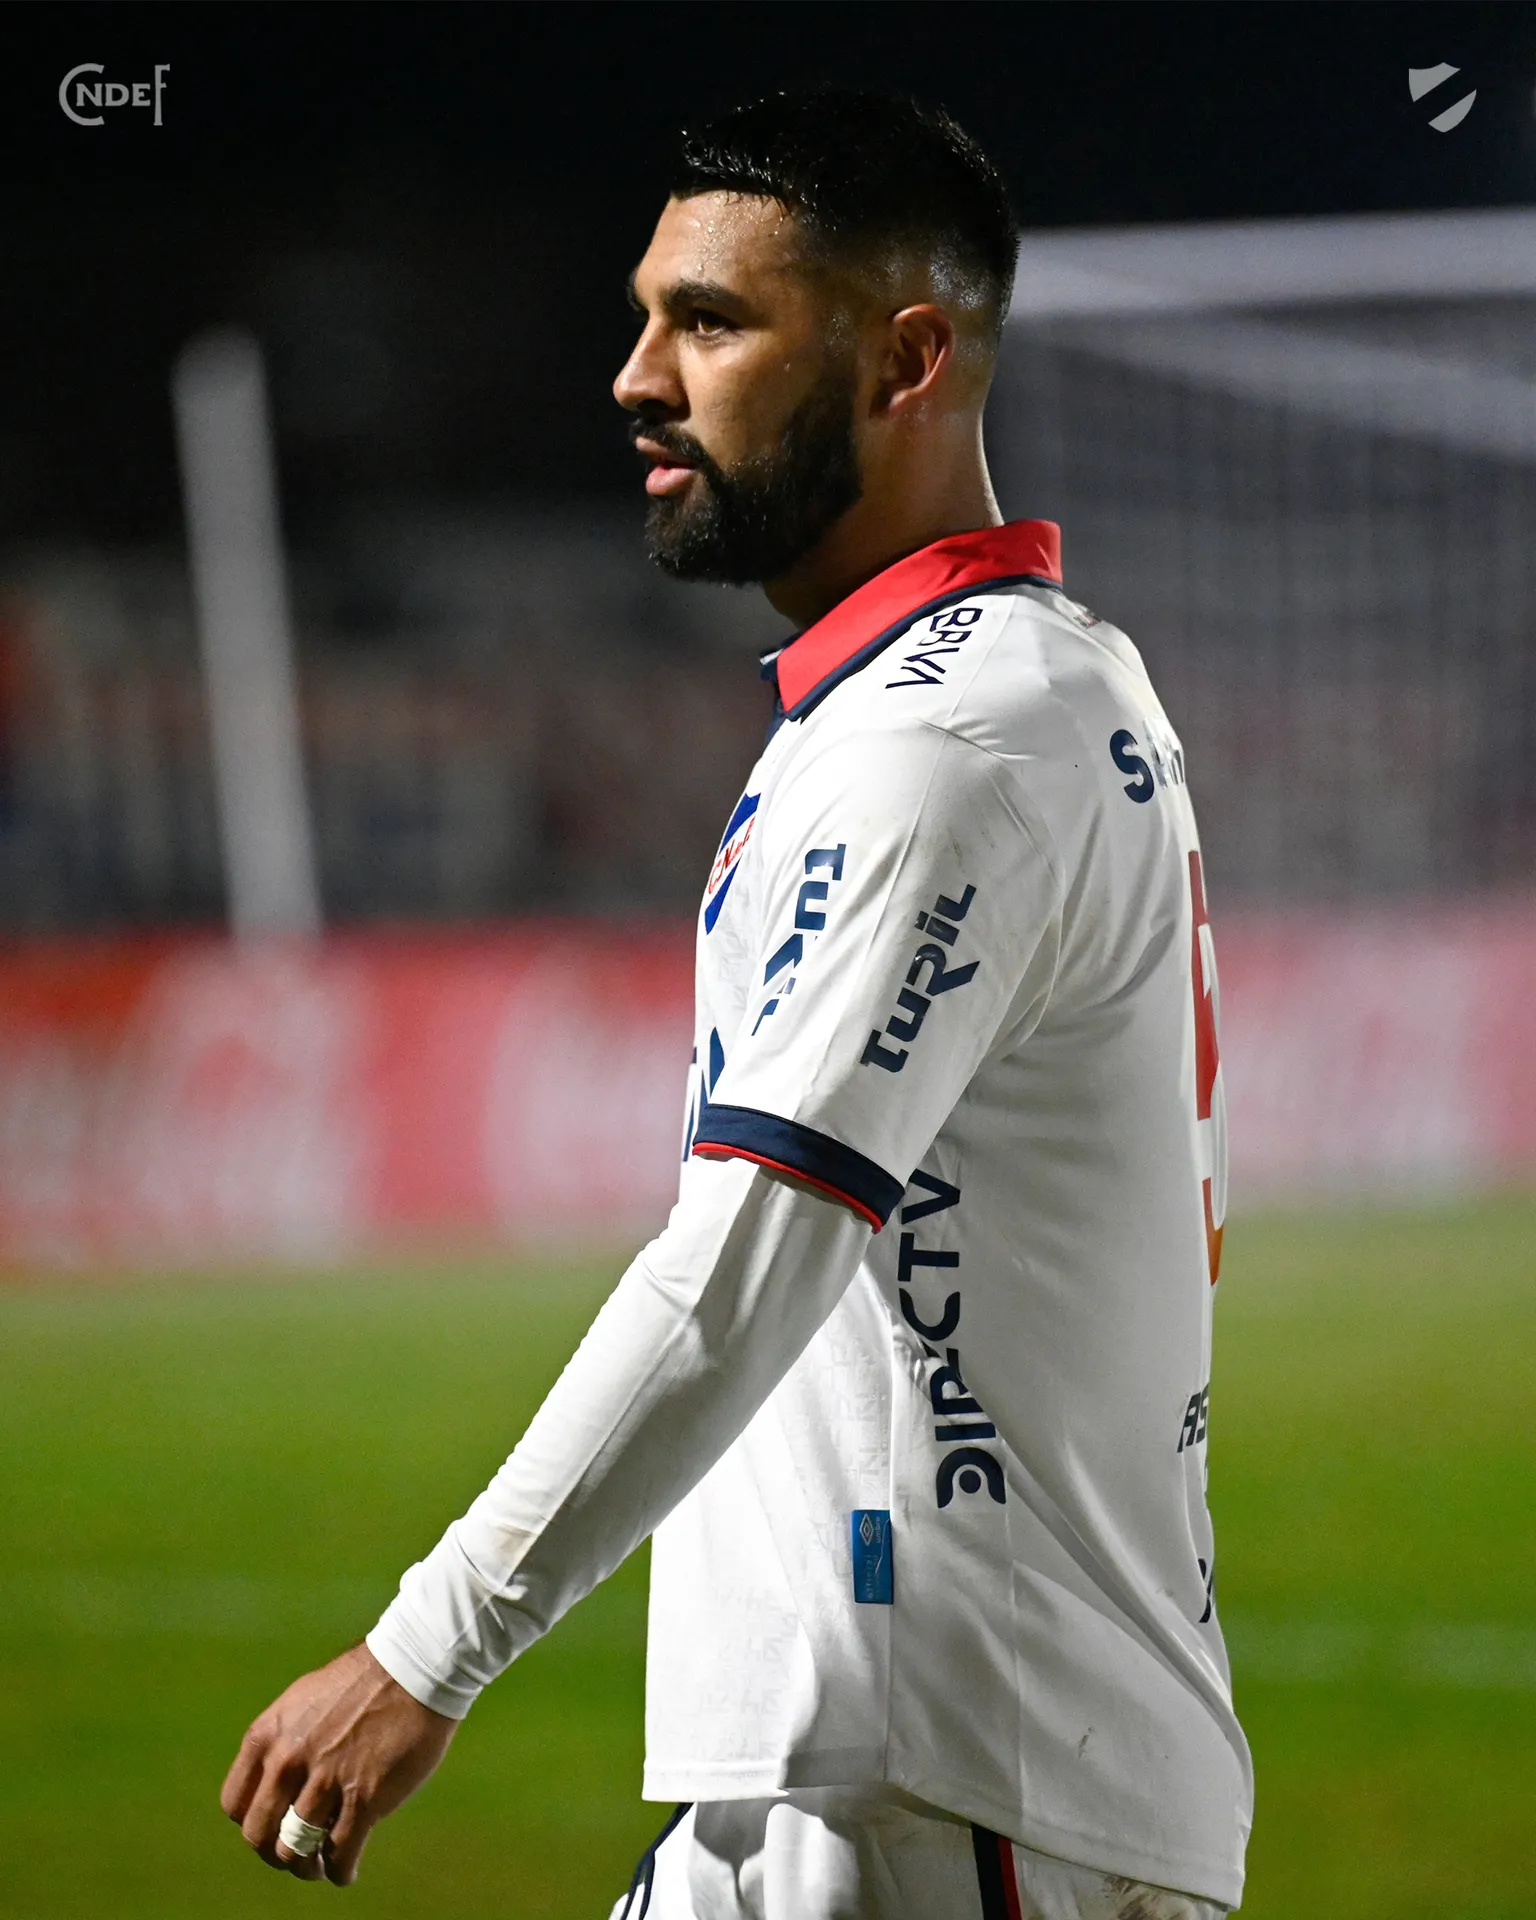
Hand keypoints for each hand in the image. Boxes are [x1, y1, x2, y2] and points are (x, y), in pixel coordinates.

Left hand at [220, 1642, 457, 1884]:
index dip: (252, 1823)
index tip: (271, 1827)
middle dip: (275, 1853)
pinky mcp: (364, 1798)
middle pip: (259, 1837)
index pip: (235, 1805)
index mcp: (268, 1734)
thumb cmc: (363, 1682)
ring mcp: (326, 1780)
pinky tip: (345, 1869)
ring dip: (307, 1867)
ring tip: (320, 1865)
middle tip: (295, 1854)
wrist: (415, 1667)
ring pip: (295, 1853)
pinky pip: (340, 1855)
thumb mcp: (304, 1701)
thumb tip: (276, 1783)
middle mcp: (288, 1760)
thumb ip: (284, 1741)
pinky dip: (340, 1871)